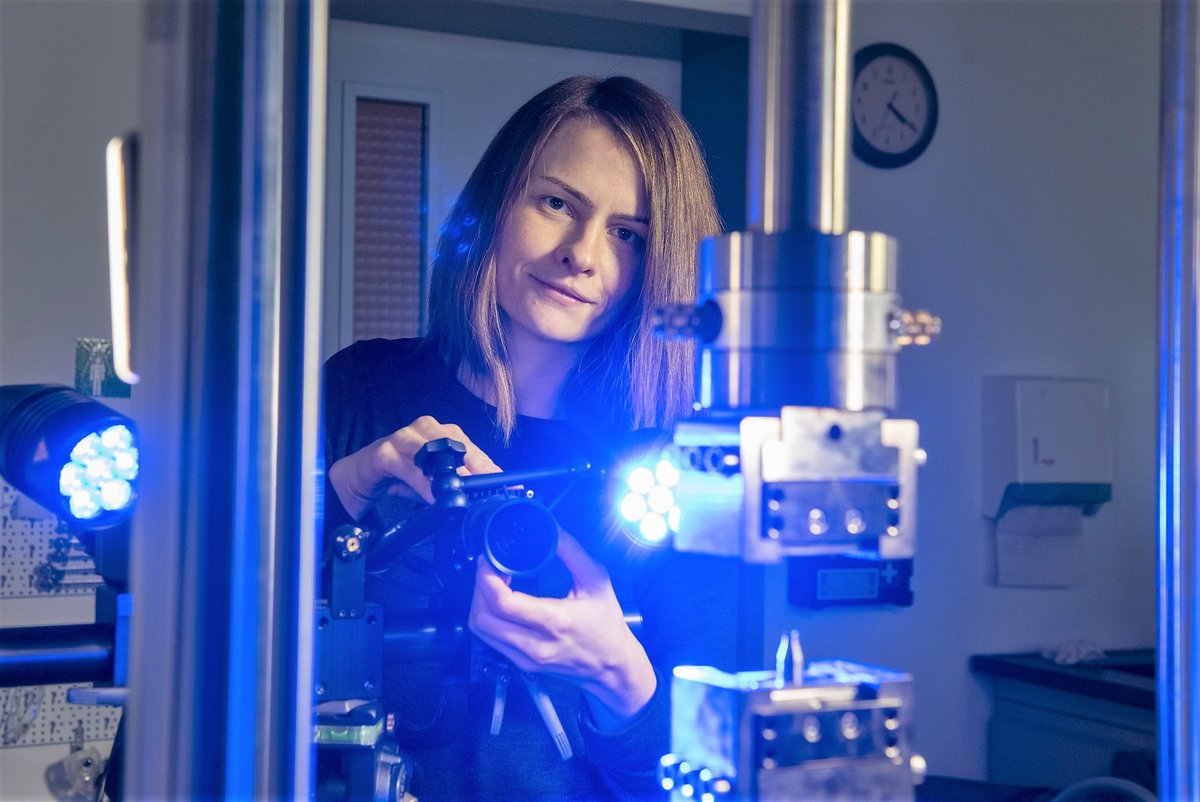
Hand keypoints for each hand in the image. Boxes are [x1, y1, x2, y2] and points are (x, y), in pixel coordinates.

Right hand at [328, 415, 500, 518]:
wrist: (359, 477)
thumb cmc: (400, 476)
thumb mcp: (435, 483)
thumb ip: (459, 486)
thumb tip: (487, 498)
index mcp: (443, 434)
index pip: (473, 449)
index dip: (490, 468)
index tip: (506, 484)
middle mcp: (426, 430)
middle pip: (457, 446)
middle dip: (475, 468)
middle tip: (489, 489)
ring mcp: (404, 438)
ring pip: (434, 453)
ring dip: (450, 475)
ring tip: (464, 493)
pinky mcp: (384, 452)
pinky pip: (407, 467)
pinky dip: (421, 483)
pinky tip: (431, 496)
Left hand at [468, 530, 656, 725]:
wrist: (612, 665)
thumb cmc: (607, 624)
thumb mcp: (596, 580)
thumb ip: (571, 551)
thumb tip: (551, 529)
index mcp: (555, 621)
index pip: (502, 602)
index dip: (487, 577)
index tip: (490, 560)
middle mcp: (536, 644)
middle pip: (482, 617)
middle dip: (480, 586)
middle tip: (491, 568)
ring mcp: (526, 658)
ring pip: (481, 629)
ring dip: (480, 602)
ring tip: (494, 584)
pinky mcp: (522, 664)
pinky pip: (490, 639)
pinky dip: (488, 617)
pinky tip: (500, 602)